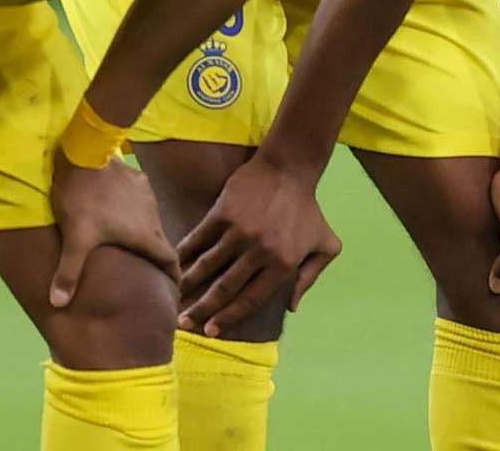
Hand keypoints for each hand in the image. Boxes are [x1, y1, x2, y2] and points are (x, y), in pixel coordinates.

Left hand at [44, 155, 182, 308]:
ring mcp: (148, 195)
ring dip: (144, 234)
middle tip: (147, 272)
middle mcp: (153, 216)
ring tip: (131, 244)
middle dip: (155, 258)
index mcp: (145, 234)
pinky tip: (120, 215)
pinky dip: (136, 215)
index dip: (174, 276)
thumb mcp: (74, 240)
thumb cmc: (83, 201)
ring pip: (151, 222)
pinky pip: (143, 203)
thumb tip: (57, 305)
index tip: (174, 289)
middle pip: (160, 242)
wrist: (85, 154)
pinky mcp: (139, 179)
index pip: (170, 260)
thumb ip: (68, 274)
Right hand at [176, 153, 341, 336]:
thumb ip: (311, 277)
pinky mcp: (223, 213)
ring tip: (174, 299)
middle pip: (225, 288)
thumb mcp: (325, 245)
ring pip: (208, 266)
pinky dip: (184, 253)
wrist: (290, 168)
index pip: (251, 299)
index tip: (211, 331)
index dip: (229, 317)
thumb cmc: (308, 209)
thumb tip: (292, 307)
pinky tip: (173, 264)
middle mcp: (260, 251)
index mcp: (283, 264)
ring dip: (188, 285)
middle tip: (183, 323)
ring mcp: (240, 231)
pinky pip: (199, 238)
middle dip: (202, 309)